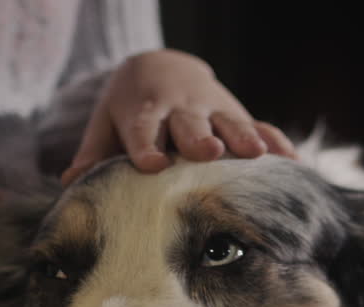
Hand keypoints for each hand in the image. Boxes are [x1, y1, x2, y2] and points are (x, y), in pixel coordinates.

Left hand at [61, 49, 295, 184]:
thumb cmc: (129, 108)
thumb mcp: (107, 124)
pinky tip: (292, 162)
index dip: (146, 146)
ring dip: (241, 137)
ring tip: (254, 154)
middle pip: (188, 124)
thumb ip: (94, 154)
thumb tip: (71, 183)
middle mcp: (180, 109)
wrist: (161, 66)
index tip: (151, 165)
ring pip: (227, 122)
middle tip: (208, 151)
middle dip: (198, 138)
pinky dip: (275, 143)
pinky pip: (259, 127)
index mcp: (143, 111)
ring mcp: (212, 110)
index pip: (142, 129)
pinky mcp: (236, 114)